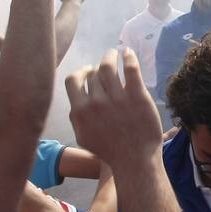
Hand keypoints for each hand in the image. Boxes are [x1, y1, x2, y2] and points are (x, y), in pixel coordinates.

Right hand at [64, 48, 162, 167]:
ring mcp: (117, 97)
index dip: (80, 72)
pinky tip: (128, 52)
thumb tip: (75, 103)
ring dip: (109, 56)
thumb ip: (76, 119)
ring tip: (114, 53)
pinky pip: (130, 69)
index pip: (73, 80)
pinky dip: (128, 57)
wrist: (135, 159)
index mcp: (80, 110)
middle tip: (104, 63)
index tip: (88, 70)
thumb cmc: (109, 151)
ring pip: (108, 67)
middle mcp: (96, 102)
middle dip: (97, 66)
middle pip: (92, 74)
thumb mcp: (83, 138)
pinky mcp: (137, 95)